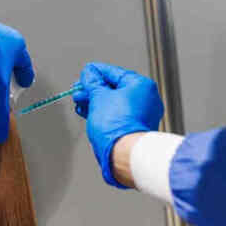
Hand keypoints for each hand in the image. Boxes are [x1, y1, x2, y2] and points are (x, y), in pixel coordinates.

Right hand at [72, 62, 162, 186]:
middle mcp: (146, 99)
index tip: (85, 73)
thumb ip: (92, 82)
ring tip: (80, 103)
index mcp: (141, 86)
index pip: (114, 72)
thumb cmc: (116, 126)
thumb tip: (89, 74)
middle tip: (79, 90)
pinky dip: (103, 112)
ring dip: (95, 101)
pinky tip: (88, 112)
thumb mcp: (98, 97)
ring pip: (114, 102)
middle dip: (93, 90)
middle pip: (114, 88)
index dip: (96, 72)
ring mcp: (142, 115)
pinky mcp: (135, 128)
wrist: (123, 153)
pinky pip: (117, 114)